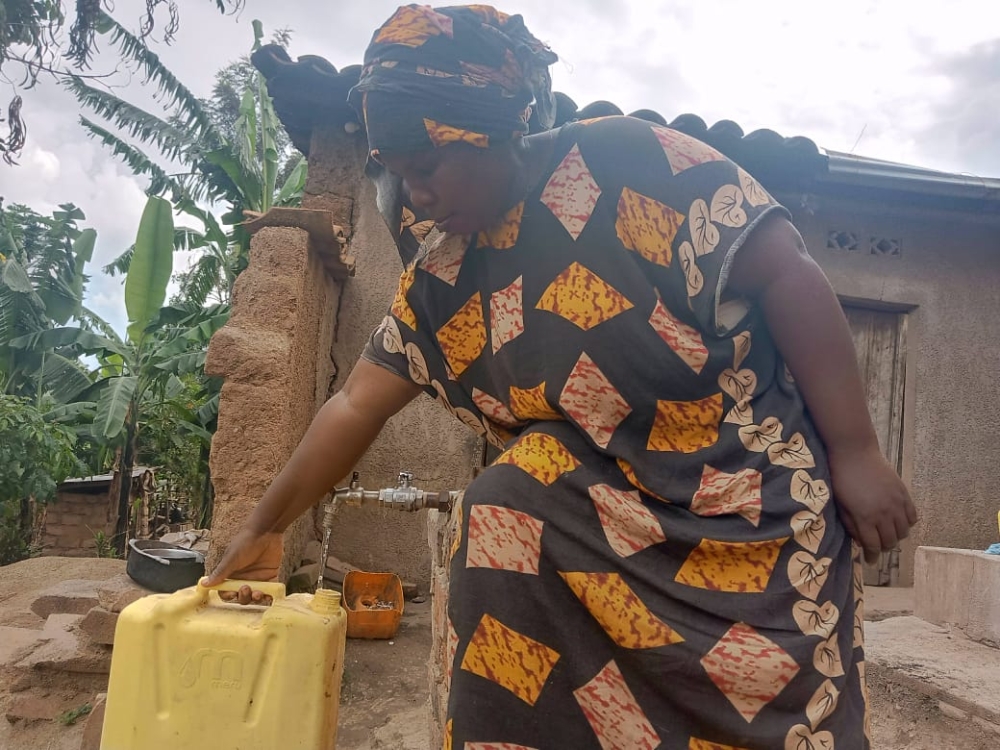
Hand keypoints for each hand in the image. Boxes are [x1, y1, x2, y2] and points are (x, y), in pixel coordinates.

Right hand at [201, 527, 282, 604]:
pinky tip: (269, 597)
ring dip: (255, 599)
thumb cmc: (246, 542)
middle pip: (241, 597)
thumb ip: (220, 572)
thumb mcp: (232, 558)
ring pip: (254, 597)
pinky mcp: (270, 577)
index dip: (228, 596)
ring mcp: (257, 579)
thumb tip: (203, 584)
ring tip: (258, 593)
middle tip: (246, 588)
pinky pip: (270, 592)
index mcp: (231, 575)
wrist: (267, 531)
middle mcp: (243, 579)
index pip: (226, 591)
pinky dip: (269, 597)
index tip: (232, 594)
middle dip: (243, 597)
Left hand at [828, 445, 917, 563]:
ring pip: (904, 532)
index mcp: (866, 517)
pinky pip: (912, 516)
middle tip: (876, 547)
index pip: (873, 546)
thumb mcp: (840, 504)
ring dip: (896, 537)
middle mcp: (885, 513)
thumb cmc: (841, 477)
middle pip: (890, 541)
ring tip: (887, 535)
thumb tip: (859, 540)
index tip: (870, 561)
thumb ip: (851, 524)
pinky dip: (907, 523)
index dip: (871, 556)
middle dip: (883, 548)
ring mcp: (897, 503)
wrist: (854, 451)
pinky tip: (898, 522)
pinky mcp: (904, 493)